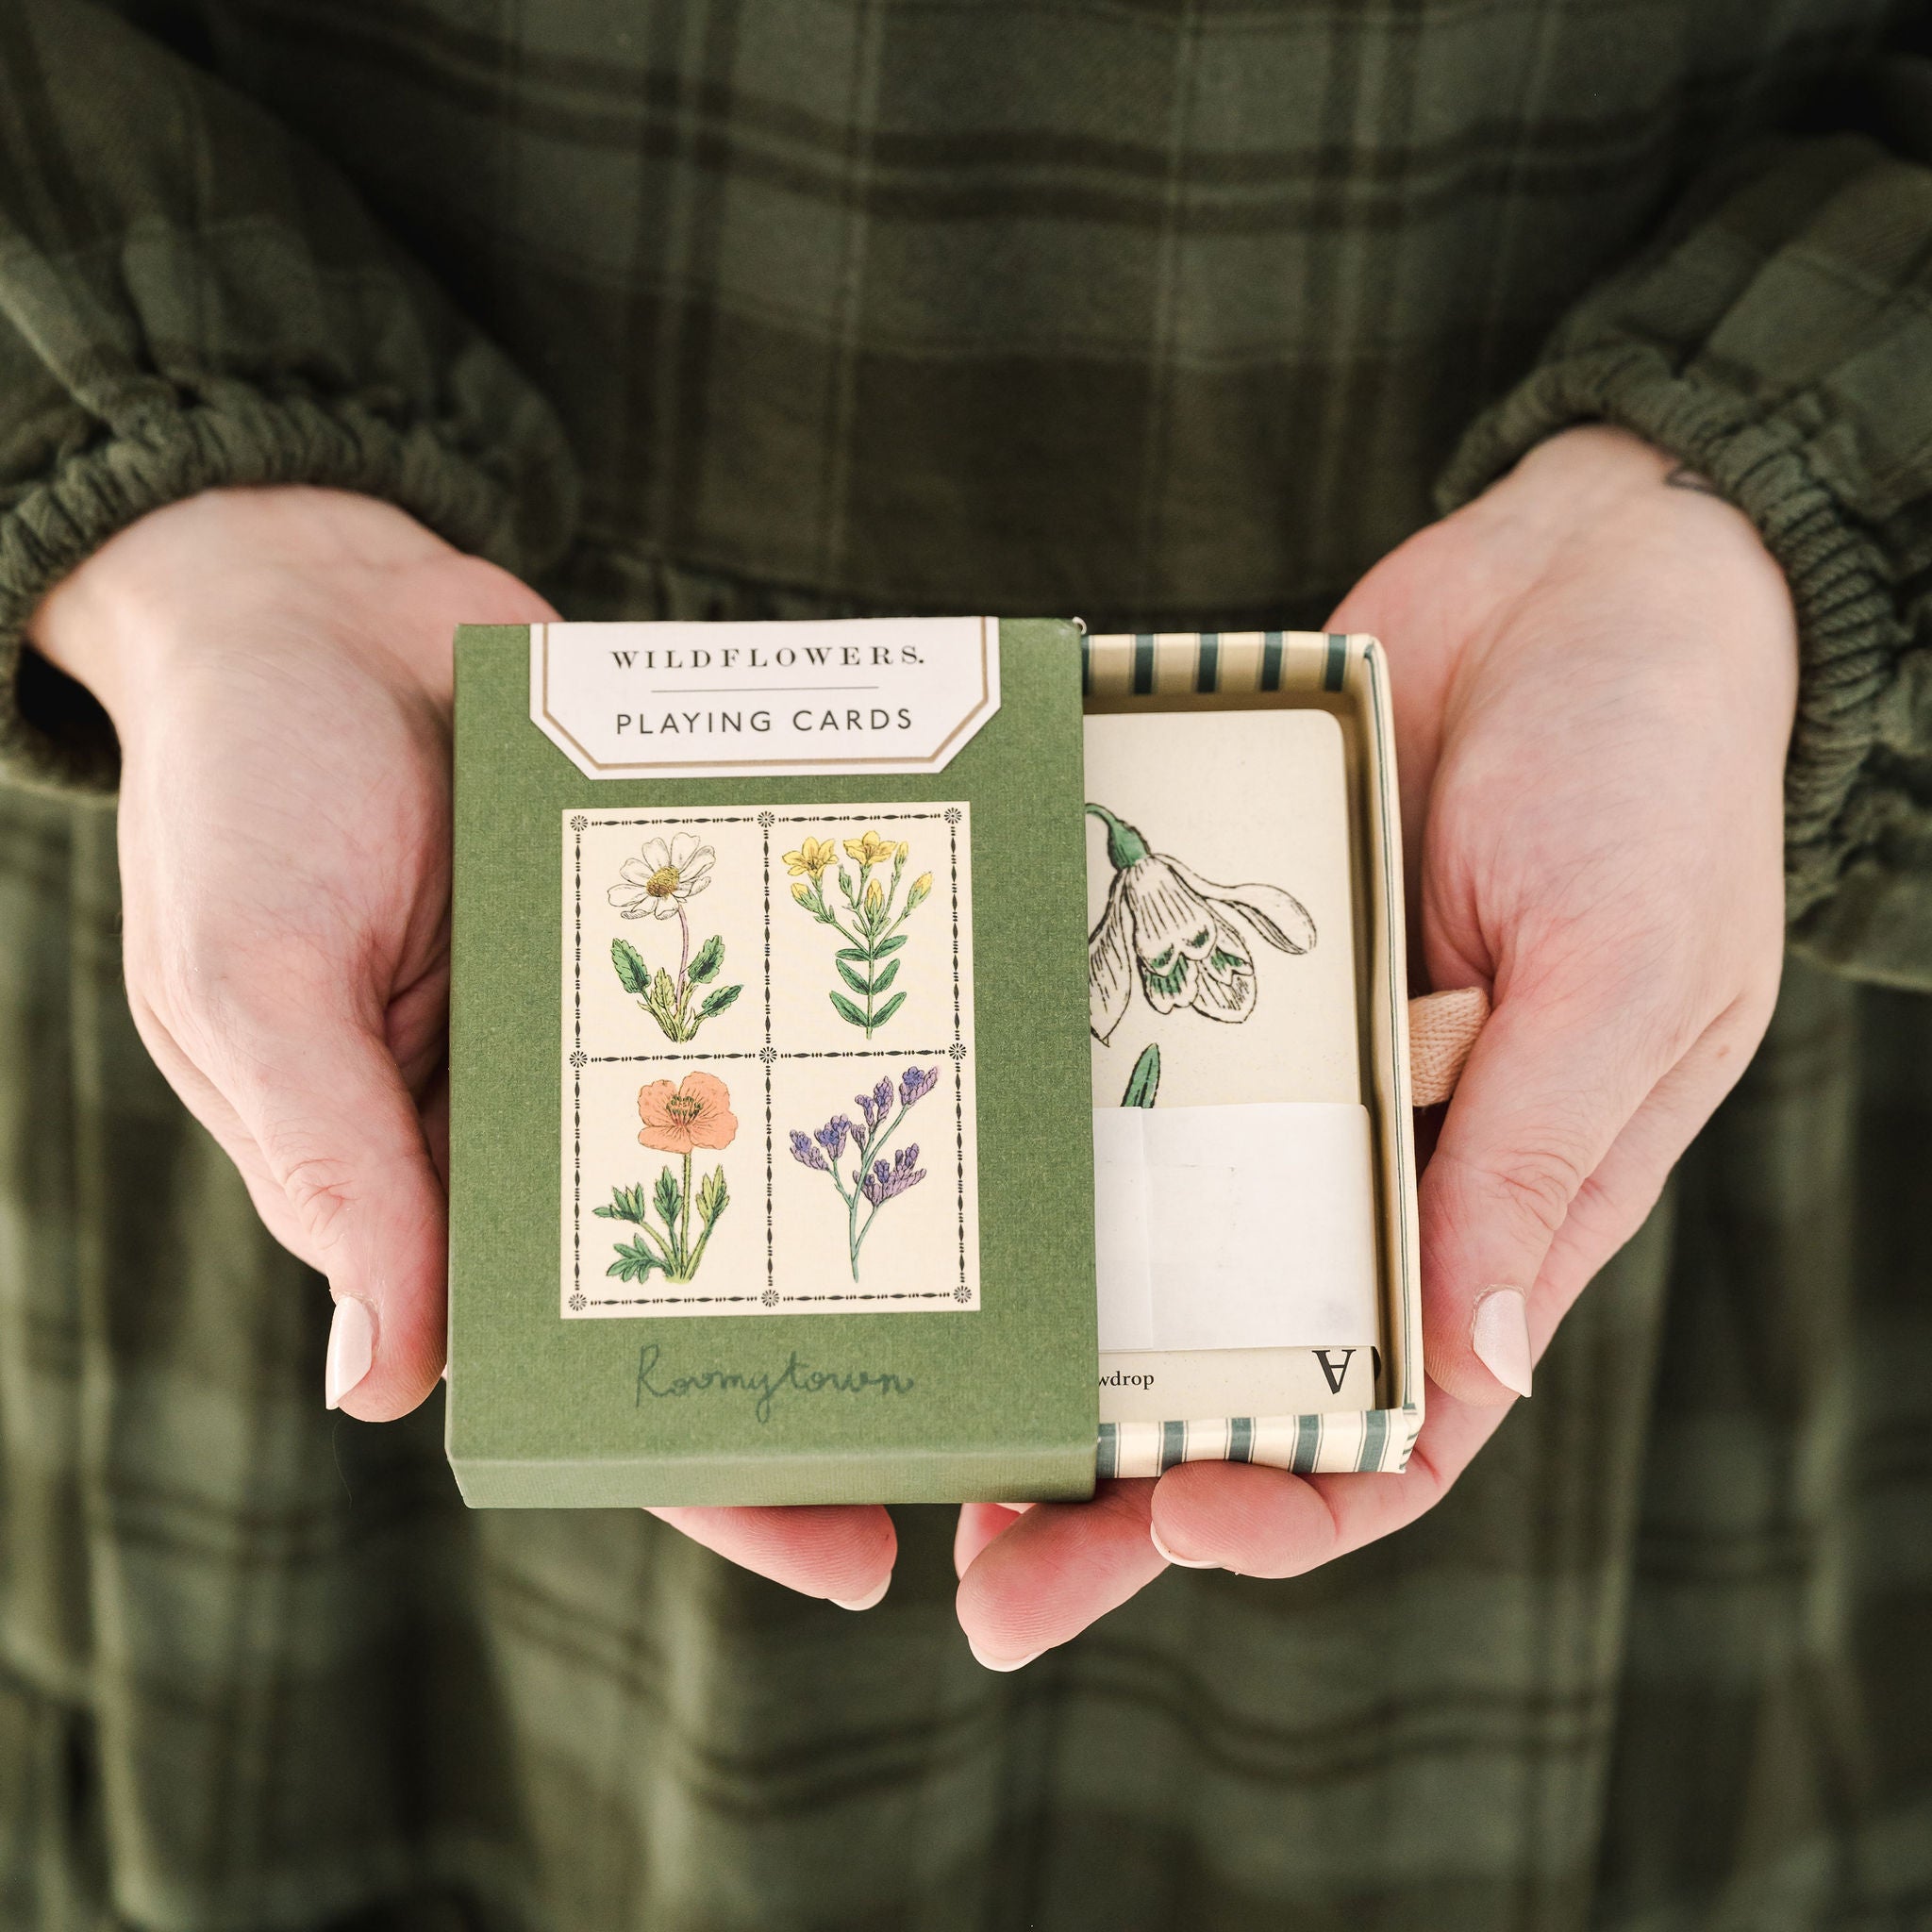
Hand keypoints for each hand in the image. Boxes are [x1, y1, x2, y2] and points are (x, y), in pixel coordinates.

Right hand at [29, 487, 896, 1607]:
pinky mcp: (694, 920)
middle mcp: (556, 1123)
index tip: (848, 1546)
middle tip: (999, 1441)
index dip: (705, 1469)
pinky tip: (976, 1065)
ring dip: (880, 1202)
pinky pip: (788, 990)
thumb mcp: (253, 984)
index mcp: (436, 1186)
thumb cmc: (245, 797)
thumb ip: (329, 1171)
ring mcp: (636, 1020)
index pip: (581, 1371)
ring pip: (777, 1141)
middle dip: (843, 1360)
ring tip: (1032, 1271)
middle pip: (719, 1282)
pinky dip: (865, 1028)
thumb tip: (387, 1389)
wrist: (314, 599)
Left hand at [954, 425, 1798, 1665]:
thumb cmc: (1654, 779)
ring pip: (1155, 1244)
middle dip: (1126, 1486)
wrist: (1585, 580)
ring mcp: (1284, 1071)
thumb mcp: (1623, 973)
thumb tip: (1478, 1368)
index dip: (1298, 1500)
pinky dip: (1051, 1139)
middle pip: (1243, 1365)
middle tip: (987, 1580)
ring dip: (1058, 1347)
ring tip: (936, 1427)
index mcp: (1505, 1203)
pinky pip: (1123, 1071)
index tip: (1180, 1528)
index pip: (1405, 1417)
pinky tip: (945, 1187)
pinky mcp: (1215, 969)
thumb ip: (1542, 1158)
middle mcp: (1381, 1163)